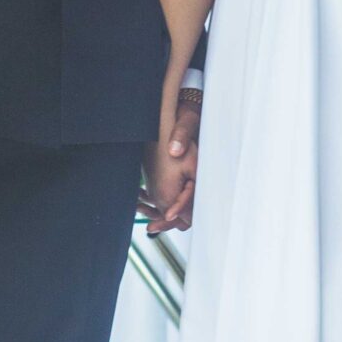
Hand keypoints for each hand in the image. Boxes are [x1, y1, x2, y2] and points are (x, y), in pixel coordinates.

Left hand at [138, 89, 201, 230]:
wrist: (185, 114)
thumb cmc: (187, 119)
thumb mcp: (185, 123)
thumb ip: (181, 135)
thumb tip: (174, 150)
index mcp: (201, 169)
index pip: (194, 197)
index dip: (180, 208)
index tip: (167, 215)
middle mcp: (195, 179)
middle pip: (188, 210)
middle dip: (169, 220)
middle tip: (151, 228)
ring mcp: (186, 181)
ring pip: (176, 208)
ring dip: (159, 213)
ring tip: (140, 209)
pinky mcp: (177, 179)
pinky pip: (168, 199)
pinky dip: (155, 203)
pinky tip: (140, 198)